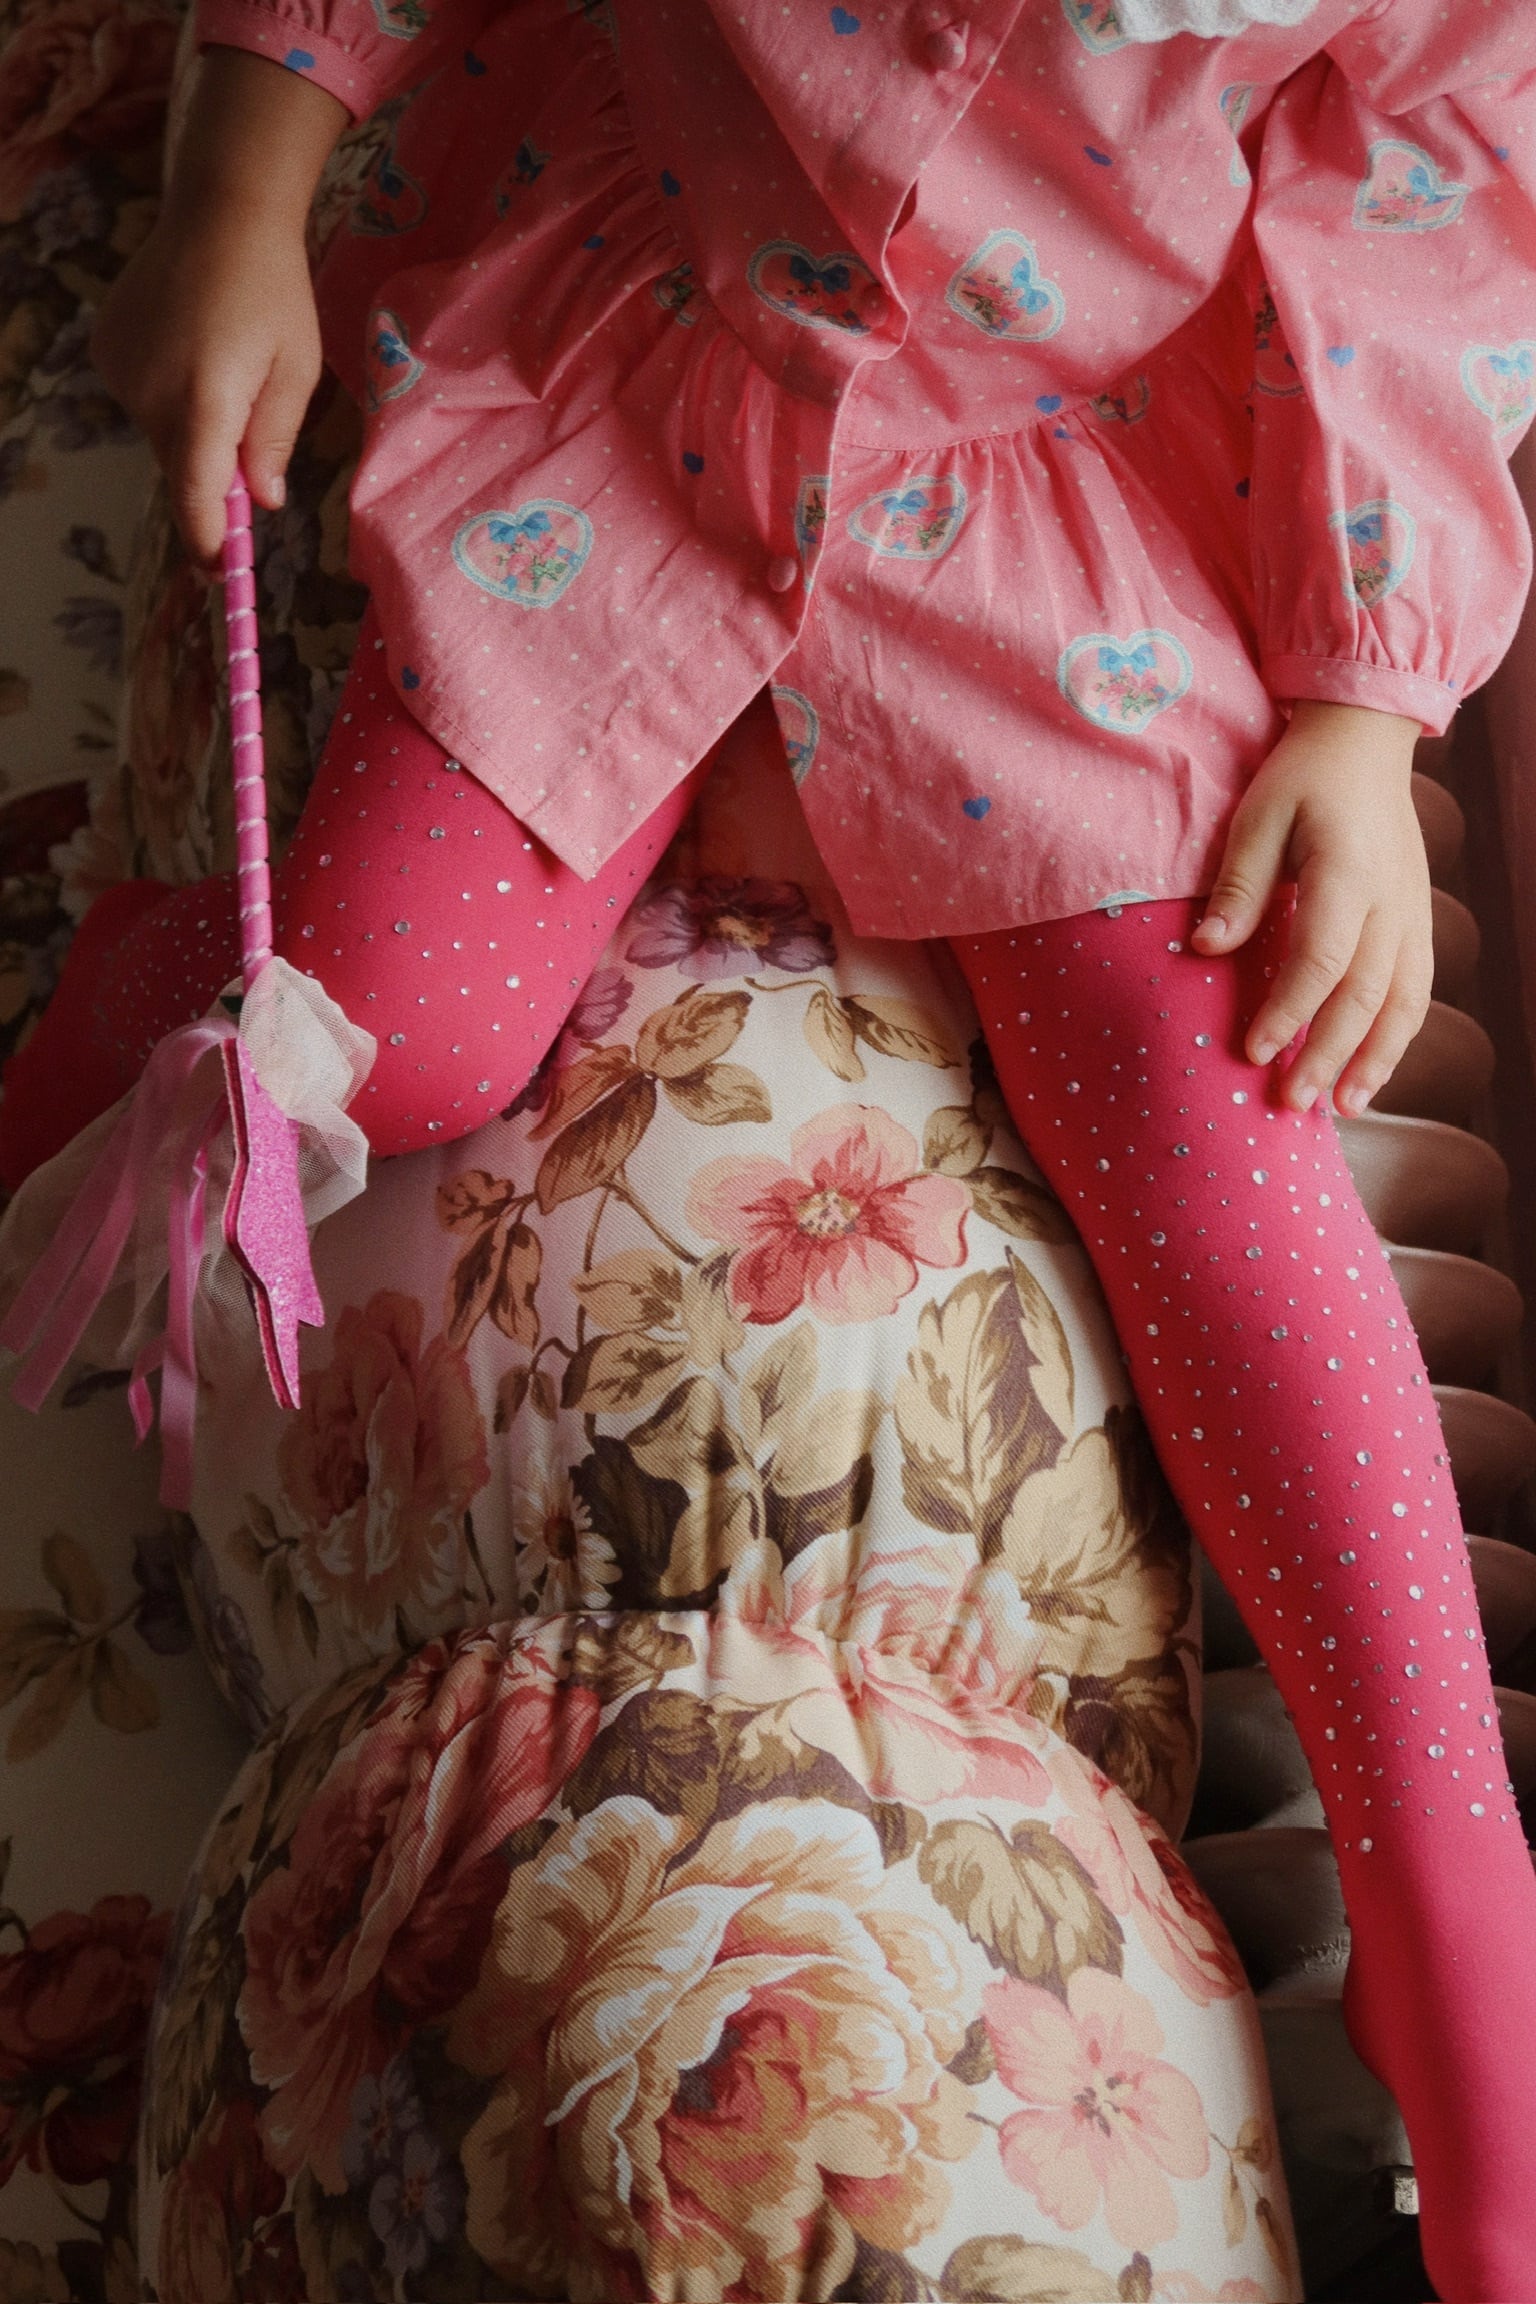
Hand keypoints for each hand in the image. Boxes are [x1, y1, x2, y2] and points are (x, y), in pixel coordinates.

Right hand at [91, 206, 320, 563]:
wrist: (220, 212)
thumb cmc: (274, 292)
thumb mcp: (297, 372)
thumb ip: (274, 441)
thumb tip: (261, 501)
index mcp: (205, 399)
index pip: (196, 497)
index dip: (210, 543)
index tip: (223, 575)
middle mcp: (151, 391)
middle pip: (182, 469)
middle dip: (215, 471)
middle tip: (250, 426)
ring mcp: (121, 371)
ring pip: (163, 436)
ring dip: (194, 429)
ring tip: (223, 366)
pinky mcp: (107, 352)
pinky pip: (144, 403)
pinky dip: (170, 398)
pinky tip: (192, 350)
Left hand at [1190, 699, 1431, 1114]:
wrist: (1365, 742)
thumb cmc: (1302, 778)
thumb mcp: (1256, 817)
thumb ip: (1237, 886)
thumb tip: (1206, 948)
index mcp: (1347, 873)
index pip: (1320, 958)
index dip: (1288, 1010)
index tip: (1251, 1051)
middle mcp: (1390, 901)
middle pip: (1363, 994)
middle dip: (1327, 1053)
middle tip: (1291, 1102)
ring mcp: (1412, 913)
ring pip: (1403, 1002)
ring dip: (1374, 1060)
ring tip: (1344, 1109)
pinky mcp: (1418, 921)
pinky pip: (1416, 991)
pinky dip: (1396, 1037)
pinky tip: (1371, 1073)